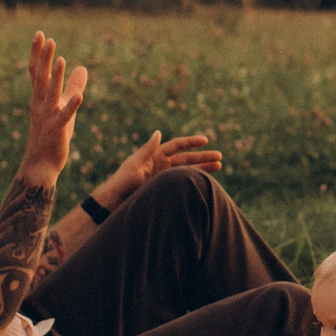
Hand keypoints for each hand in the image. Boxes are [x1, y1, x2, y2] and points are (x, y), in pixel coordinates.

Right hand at [25, 33, 87, 173]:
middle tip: (47, 39)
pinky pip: (65, 117)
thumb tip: (83, 67)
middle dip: (43, 58)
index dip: (37, 54)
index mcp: (39, 98)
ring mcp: (47, 117)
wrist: (41, 164)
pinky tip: (79, 97)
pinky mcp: (57, 131)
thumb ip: (73, 86)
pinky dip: (71, 106)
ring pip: (51, 94)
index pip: (36, 72)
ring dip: (56, 77)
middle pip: (40, 78)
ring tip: (61, 60)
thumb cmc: (52, 134)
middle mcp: (39, 105)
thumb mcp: (64, 106)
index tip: (40, 34)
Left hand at [96, 130, 224, 208]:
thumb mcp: (134, 164)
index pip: (177, 146)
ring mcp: (164, 177)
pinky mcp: (164, 189)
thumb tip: (158, 133)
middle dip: (203, 157)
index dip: (191, 142)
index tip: (205, 140)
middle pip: (187, 158)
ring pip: (188, 171)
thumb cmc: (122, 182)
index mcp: (155, 155)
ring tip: (219, 166)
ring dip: (202, 169)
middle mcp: (162, 165)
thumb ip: (148, 149)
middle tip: (219, 157)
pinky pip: (183, 183)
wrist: (115, 202)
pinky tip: (205, 181)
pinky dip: (194, 181)